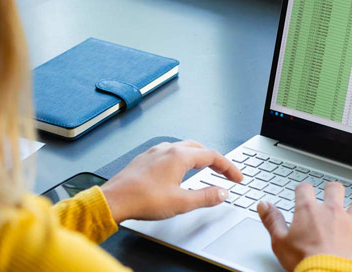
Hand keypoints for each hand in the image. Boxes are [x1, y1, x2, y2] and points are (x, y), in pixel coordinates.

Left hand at [100, 140, 242, 222]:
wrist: (115, 200)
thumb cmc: (142, 200)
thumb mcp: (181, 203)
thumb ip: (206, 197)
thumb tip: (222, 193)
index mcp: (179, 156)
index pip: (212, 156)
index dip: (228, 167)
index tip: (237, 178)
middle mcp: (168, 150)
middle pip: (199, 149)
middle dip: (215, 160)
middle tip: (225, 173)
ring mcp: (155, 152)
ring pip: (184, 148)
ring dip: (199, 157)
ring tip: (206, 169)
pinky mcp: (145, 159)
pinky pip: (170, 153)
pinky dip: (183, 159)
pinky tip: (180, 170)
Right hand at [257, 182, 351, 270]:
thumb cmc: (303, 262)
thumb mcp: (278, 242)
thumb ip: (271, 220)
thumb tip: (263, 205)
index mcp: (309, 211)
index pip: (304, 190)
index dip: (302, 192)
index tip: (301, 195)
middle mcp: (333, 212)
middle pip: (335, 189)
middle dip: (333, 189)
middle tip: (331, 192)